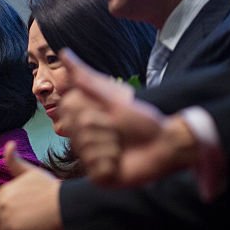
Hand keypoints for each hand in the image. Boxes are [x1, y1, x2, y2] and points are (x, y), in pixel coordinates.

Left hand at [0, 142, 62, 229]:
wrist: (67, 204)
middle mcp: (1, 205)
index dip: (11, 213)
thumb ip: (15, 162)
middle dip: (13, 224)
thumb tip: (9, 144)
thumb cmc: (52, 190)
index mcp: (2, 192)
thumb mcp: (31, 172)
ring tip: (37, 226)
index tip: (27, 212)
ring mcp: (5, 220)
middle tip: (34, 221)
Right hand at [60, 49, 195, 186]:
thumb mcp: (113, 97)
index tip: (109, 113)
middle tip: (119, 131)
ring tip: (122, 147)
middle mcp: (82, 141)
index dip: (92, 109)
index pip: (69, 109)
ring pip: (88, 147)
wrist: (166, 145)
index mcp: (82, 123)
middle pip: (79, 127)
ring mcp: (89, 159)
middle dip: (104, 126)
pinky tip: (121, 163)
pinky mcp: (99, 176)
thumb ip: (85, 79)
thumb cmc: (142, 120)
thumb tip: (63, 52)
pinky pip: (97, 167)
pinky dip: (113, 163)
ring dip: (111, 144)